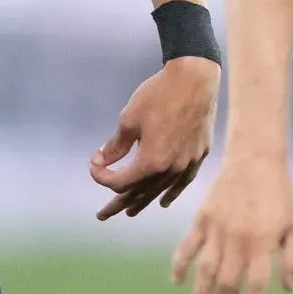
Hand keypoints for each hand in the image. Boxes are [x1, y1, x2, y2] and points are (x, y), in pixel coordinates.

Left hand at [89, 56, 218, 219]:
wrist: (195, 78)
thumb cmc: (159, 95)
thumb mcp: (129, 119)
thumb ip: (115, 145)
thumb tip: (103, 159)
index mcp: (151, 162)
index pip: (120, 182)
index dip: (102, 176)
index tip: (94, 161)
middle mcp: (170, 169)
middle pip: (139, 194)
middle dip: (117, 203)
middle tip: (101, 215)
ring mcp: (186, 164)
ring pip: (160, 191)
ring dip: (142, 201)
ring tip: (128, 212)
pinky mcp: (198, 156)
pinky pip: (182, 183)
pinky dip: (170, 193)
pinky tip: (163, 201)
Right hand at [170, 149, 292, 293]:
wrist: (255, 158)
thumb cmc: (279, 195)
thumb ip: (291, 258)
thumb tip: (287, 289)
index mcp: (263, 243)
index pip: (258, 285)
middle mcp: (239, 240)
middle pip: (228, 283)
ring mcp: (217, 229)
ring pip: (206, 270)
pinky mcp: (202, 218)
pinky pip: (187, 247)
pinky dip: (179, 265)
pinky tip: (177, 281)